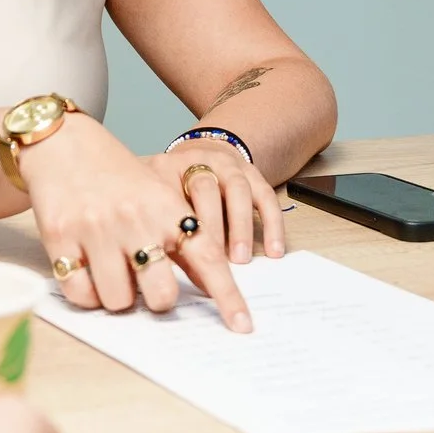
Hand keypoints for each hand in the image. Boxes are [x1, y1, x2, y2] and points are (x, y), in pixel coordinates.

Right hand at [16, 115, 254, 331]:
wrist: (64, 142)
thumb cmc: (116, 175)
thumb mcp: (159, 196)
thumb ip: (183, 238)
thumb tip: (208, 284)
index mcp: (166, 208)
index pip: (207, 258)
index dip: (227, 296)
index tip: (242, 325)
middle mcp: (135, 219)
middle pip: (161, 295)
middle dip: (157, 300)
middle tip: (147, 284)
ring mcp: (96, 229)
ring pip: (119, 300)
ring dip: (117, 297)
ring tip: (111, 272)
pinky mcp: (61, 237)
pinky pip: (80, 293)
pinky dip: (86, 294)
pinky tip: (85, 270)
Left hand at [146, 143, 285, 265]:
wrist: (202, 152)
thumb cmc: (175, 188)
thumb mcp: (160, 205)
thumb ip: (165, 237)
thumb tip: (169, 280)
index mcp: (168, 168)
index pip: (169, 196)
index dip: (176, 229)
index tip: (184, 261)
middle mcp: (199, 162)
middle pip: (204, 189)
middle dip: (211, 228)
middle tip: (213, 261)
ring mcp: (228, 165)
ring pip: (238, 190)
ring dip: (240, 227)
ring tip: (241, 259)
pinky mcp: (253, 173)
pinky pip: (266, 196)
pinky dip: (272, 224)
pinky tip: (274, 249)